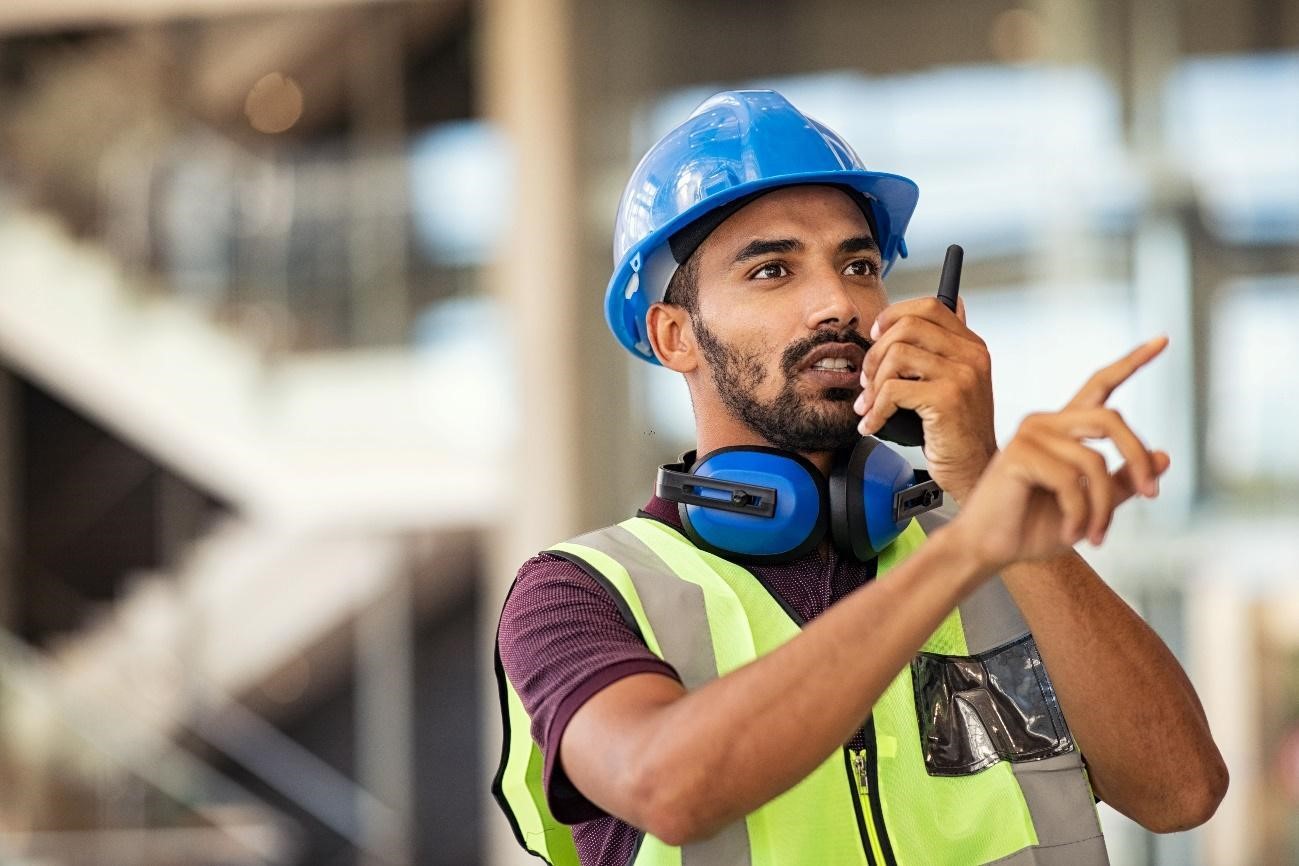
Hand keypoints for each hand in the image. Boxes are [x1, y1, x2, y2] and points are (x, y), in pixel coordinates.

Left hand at [854, 296, 996, 501]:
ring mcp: (962, 375)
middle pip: (907, 327)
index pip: (929, 307)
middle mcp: (970, 355)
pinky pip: (893, 390)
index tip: (876, 336)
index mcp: (971, 346)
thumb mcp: (957, 381)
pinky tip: (873, 422)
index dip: (894, 316)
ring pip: (896, 355)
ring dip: (872, 383)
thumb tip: (937, 310)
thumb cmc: (959, 430)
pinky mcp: (947, 399)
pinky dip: (875, 409)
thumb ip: (944, 348)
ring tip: (869, 405)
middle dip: (875, 353)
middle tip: (867, 380)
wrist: (974, 468)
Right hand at [947, 337, 1170, 572]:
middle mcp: (1045, 423)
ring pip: (1094, 462)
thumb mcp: (1091, 507)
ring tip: (1096, 536)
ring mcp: (1029, 435)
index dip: (1132, 362)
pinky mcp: (1018, 455)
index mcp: (1063, 430)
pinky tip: (1073, 533)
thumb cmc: (1032, 528)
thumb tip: (1164, 456)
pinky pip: (1070, 483)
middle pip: (1111, 420)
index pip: (1099, 385)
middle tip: (1153, 495)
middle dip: (1137, 457)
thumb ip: (1121, 482)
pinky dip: (1081, 515)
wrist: (990, 549)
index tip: (1162, 340)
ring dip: (1104, 507)